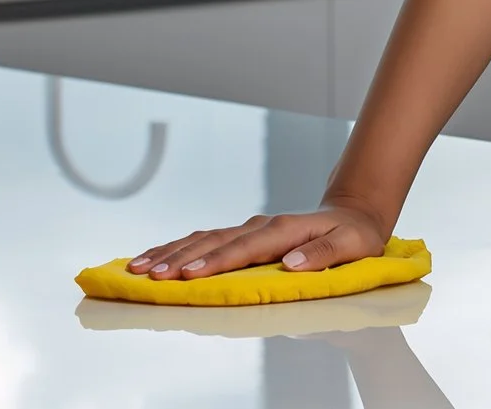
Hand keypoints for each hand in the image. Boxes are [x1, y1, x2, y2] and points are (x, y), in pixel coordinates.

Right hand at [128, 201, 390, 279]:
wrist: (353, 215)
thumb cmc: (353, 236)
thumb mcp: (351, 245)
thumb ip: (323, 254)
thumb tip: (291, 263)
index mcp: (284, 230)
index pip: (245, 248)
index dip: (217, 262)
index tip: (189, 274)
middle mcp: (261, 226)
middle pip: (214, 242)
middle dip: (179, 259)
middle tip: (149, 275)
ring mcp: (249, 229)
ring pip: (202, 238)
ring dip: (170, 252)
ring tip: (137, 267)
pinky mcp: (242, 235)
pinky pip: (204, 240)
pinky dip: (177, 247)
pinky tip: (154, 257)